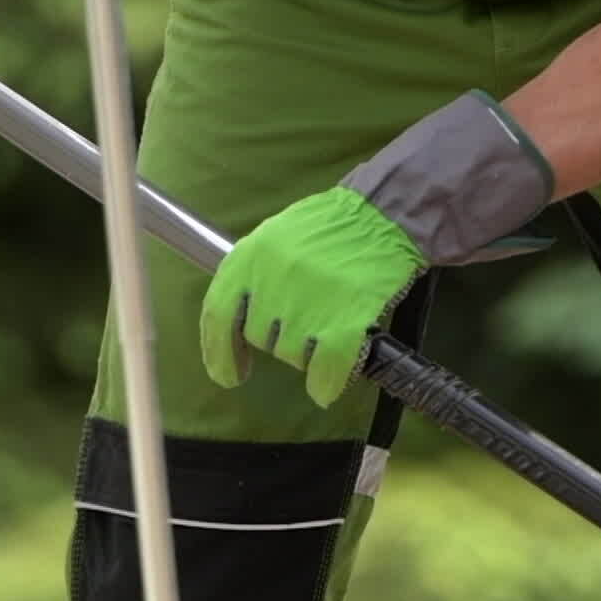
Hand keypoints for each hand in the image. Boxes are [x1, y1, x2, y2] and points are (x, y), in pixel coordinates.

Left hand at [198, 188, 427, 408]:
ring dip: (308, 354)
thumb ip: (252, 276)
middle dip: (280, 338)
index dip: (218, 352)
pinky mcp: (346, 321)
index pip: (217, 316)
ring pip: (293, 356)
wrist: (382, 214)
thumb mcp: (274, 238)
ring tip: (330, 325)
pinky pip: (325, 371)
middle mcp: (271, 282)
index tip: (230, 374)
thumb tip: (238, 324)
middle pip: (260, 339)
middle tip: (307, 319)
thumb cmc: (328, 227)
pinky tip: (325, 386)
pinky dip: (324, 384)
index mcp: (248, 257)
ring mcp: (308, 304)